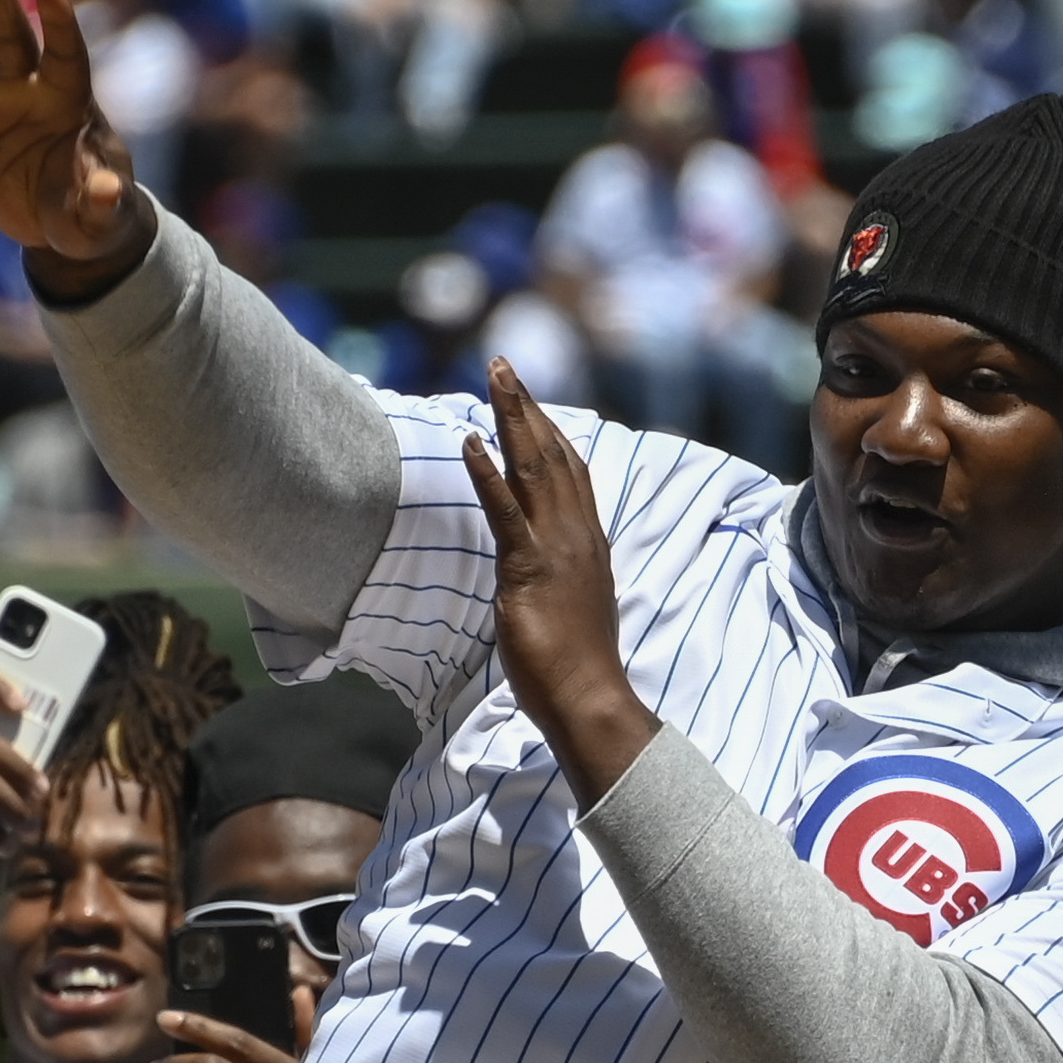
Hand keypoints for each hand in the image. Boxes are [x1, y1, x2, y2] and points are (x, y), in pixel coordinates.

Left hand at [464, 360, 655, 803]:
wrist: (591, 697)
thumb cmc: (578, 663)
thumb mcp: (572, 604)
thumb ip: (558, 574)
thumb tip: (540, 568)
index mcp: (587, 541)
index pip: (571, 469)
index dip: (548, 428)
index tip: (527, 397)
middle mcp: (577, 534)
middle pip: (552, 453)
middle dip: (526, 406)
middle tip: (504, 365)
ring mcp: (556, 549)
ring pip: (534, 468)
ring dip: (512, 419)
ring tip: (495, 379)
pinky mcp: (530, 569)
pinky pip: (506, 512)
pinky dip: (488, 474)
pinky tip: (471, 442)